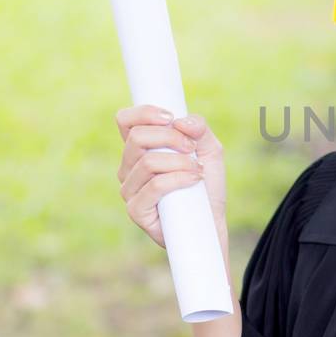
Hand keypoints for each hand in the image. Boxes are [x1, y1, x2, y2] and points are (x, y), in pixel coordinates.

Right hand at [115, 105, 228, 267]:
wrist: (211, 223)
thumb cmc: (205, 186)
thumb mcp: (210, 151)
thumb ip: (200, 129)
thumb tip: (182, 121)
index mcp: (140, 149)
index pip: (125, 121)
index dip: (144, 113)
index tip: (170, 116)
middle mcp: (129, 167)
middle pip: (137, 137)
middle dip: (171, 137)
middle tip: (192, 148)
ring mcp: (129, 189)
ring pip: (147, 161)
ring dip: (179, 162)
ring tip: (197, 170)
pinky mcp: (136, 210)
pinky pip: (154, 186)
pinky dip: (178, 179)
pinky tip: (193, 180)